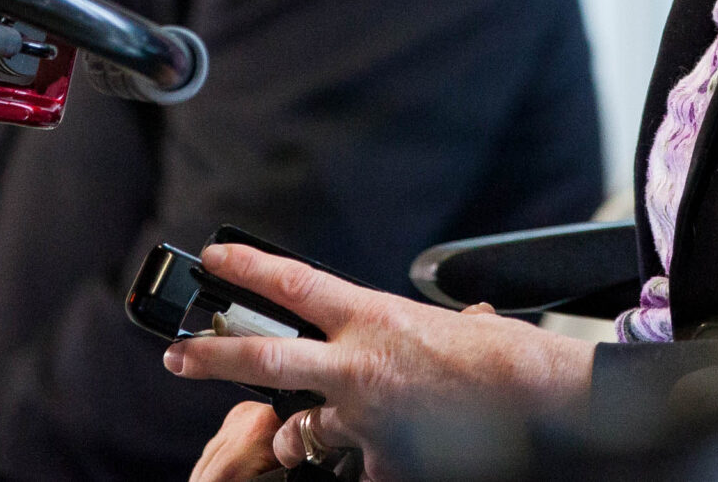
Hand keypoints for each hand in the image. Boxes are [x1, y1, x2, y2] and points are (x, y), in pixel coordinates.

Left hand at [166, 244, 593, 479]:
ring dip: (297, 437)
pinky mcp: (385, 465)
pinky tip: (394, 456)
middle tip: (177, 356)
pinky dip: (369, 467)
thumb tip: (392, 333)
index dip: (247, 268)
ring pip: (302, 430)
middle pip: (265, 355)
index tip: (214, 258)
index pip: (295, 284)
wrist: (541, 402)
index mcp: (373, 317)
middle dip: (212, 356)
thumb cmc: (503, 358)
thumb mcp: (443, 325)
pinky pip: (358, 471)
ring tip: (295, 441)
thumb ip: (397, 332)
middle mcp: (359, 365)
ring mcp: (366, 420)